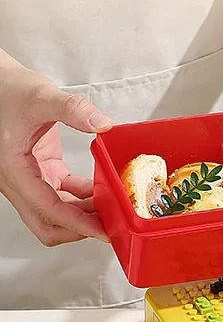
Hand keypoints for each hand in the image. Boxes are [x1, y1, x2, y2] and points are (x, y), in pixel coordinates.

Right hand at [0, 59, 112, 245]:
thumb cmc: (8, 91)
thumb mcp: (41, 96)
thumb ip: (73, 109)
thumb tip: (101, 123)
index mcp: (14, 171)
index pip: (48, 209)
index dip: (78, 223)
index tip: (103, 230)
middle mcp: (19, 181)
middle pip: (48, 224)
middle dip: (80, 229)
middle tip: (112, 224)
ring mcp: (31, 178)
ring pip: (56, 212)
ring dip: (84, 214)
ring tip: (114, 207)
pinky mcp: (42, 171)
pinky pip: (63, 194)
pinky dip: (83, 197)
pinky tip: (103, 190)